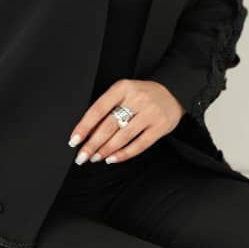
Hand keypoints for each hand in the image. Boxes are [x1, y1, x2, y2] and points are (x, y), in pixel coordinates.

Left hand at [67, 79, 184, 164]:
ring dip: (106, 150)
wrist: (174, 92)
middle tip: (82, 156)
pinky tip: (112, 159)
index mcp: (123, 88)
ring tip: (95, 158)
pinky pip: (139, 145)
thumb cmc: (142, 94)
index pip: (98, 109)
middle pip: (109, 126)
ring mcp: (150, 113)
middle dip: (92, 144)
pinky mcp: (161, 127)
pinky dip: (124, 154)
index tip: (74, 140)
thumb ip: (107, 107)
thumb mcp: (124, 92)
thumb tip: (87, 132)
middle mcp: (137, 99)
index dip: (84, 127)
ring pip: (123, 137)